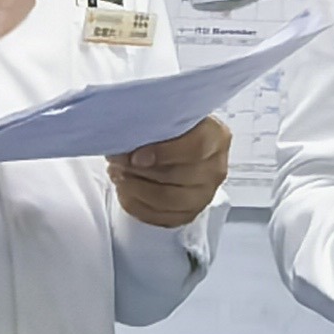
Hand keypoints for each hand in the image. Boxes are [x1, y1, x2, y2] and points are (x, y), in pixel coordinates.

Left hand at [109, 116, 232, 227]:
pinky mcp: (189, 213)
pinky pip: (160, 217)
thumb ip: (155, 122)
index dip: (163, 153)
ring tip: (118, 174)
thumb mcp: (166, 116)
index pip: (196, 147)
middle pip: (176, 175)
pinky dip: (136, 205)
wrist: (175, 146)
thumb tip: (129, 135)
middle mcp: (215, 168)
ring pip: (167, 199)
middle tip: (117, 161)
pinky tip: (125, 191)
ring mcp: (204, 194)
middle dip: (139, 170)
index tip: (136, 155)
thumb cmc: (170, 129)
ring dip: (134, 188)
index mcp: (216, 137)